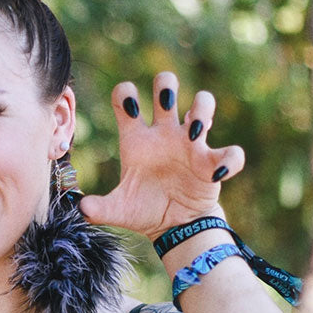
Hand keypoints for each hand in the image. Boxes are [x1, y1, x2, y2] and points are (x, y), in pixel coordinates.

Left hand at [79, 72, 244, 241]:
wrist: (173, 226)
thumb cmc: (144, 210)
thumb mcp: (118, 210)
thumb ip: (98, 208)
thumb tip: (81, 208)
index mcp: (136, 139)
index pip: (126, 98)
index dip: (126, 94)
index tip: (131, 110)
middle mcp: (163, 133)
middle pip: (166, 86)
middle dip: (166, 85)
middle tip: (164, 104)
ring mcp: (190, 143)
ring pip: (203, 103)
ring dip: (201, 109)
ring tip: (193, 132)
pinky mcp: (212, 161)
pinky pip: (231, 152)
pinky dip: (228, 159)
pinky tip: (215, 174)